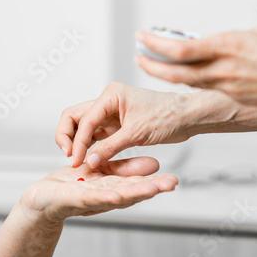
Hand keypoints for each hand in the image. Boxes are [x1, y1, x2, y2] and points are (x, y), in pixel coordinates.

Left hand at [20, 157, 177, 223]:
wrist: (44, 198)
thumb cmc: (73, 185)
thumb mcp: (104, 172)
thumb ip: (126, 168)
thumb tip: (154, 165)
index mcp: (113, 187)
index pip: (137, 186)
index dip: (156, 183)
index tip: (174, 180)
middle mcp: (105, 197)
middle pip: (131, 193)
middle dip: (151, 189)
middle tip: (171, 184)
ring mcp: (90, 199)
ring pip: (113, 196)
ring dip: (132, 194)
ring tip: (151, 190)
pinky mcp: (73, 199)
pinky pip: (88, 197)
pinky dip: (102, 197)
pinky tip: (114, 196)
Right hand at [56, 82, 198, 168]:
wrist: (187, 117)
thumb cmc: (167, 116)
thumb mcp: (137, 134)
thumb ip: (110, 147)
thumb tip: (89, 161)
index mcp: (111, 95)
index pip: (85, 119)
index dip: (78, 141)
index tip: (76, 160)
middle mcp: (108, 101)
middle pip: (76, 117)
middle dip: (70, 137)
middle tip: (70, 157)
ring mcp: (110, 113)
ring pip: (84, 127)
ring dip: (79, 143)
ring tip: (78, 161)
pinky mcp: (116, 125)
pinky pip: (96, 135)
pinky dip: (91, 146)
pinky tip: (89, 159)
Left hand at [134, 27, 256, 108]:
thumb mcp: (255, 34)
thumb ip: (228, 40)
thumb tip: (212, 44)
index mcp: (228, 46)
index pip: (180, 49)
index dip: (156, 44)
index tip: (143, 37)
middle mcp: (225, 69)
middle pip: (176, 72)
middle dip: (152, 65)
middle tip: (138, 56)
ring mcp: (230, 87)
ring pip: (189, 83)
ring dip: (169, 74)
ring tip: (155, 65)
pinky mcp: (236, 99)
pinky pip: (207, 90)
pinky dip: (193, 82)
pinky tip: (187, 76)